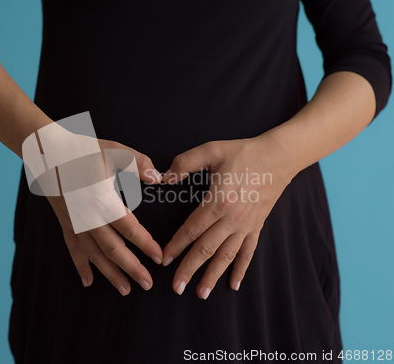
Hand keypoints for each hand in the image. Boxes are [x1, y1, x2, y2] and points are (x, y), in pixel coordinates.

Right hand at [46, 139, 163, 295]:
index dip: (146, 245)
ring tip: (125, 289)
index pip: (129, 229)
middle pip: (113, 250)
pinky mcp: (66, 223)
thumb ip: (139, 163)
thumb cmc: (82, 151)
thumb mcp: (114, 151)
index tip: (160, 257)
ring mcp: (75, 223)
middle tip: (147, 284)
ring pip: (94, 255)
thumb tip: (158, 178)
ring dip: (110, 274)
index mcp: (102, 201)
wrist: (47, 153)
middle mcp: (88, 218)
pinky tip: (88, 281)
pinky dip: (81, 266)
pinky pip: (74, 250)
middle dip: (132, 268)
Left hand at [161, 134, 297, 298]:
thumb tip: (165, 177)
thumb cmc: (243, 152)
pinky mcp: (257, 226)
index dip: (176, 245)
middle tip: (176, 287)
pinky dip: (241, 270)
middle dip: (189, 270)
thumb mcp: (211, 150)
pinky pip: (248, 252)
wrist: (279, 156)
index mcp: (217, 202)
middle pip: (206, 250)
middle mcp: (232, 219)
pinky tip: (234, 284)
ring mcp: (246, 225)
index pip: (191, 229)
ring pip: (226, 257)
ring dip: (213, 276)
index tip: (164, 259)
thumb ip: (185, 162)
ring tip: (201, 293)